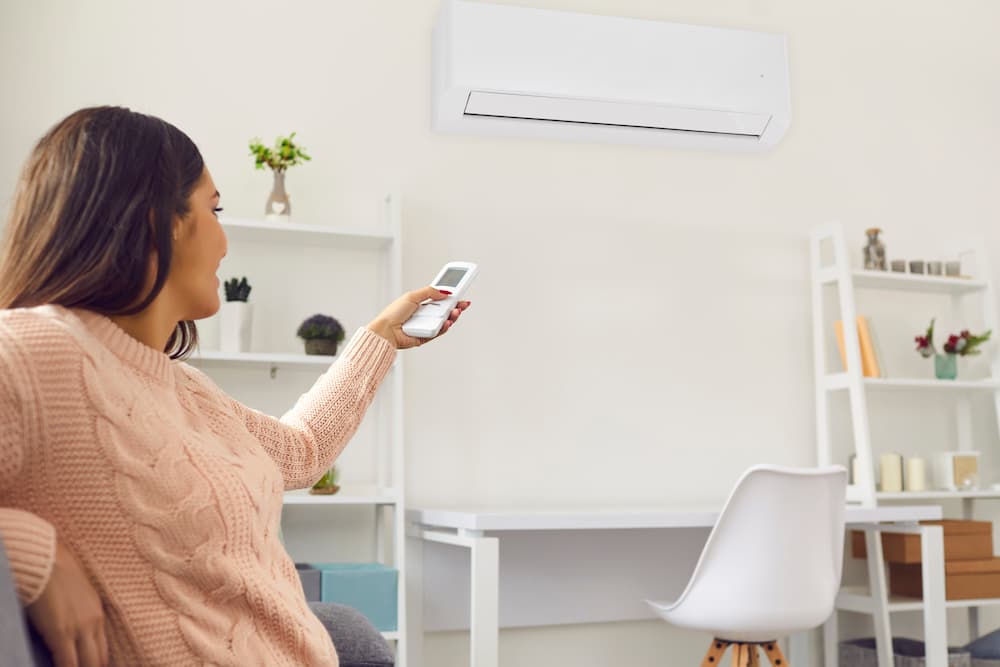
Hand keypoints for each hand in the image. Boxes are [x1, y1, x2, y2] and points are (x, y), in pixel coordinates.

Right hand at [26, 540, 107, 666]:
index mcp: (99, 614)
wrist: (49, 561)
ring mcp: (79, 629)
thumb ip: (83, 613)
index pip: (103, 650)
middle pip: (99, 660)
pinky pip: (67, 663)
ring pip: (87, 664)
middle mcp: (93, 623)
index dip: (98, 664)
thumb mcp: (81, 595)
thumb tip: (76, 627)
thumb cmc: (61, 574)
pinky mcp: (60, 633)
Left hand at [367, 286, 470, 348]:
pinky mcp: (425, 337)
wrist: (386, 330)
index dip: (450, 297)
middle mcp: (424, 315)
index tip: (460, 293)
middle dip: (456, 307)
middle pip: (445, 311)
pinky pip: (438, 332)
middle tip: (463, 304)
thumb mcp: (412, 296)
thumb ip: (429, 292)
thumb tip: (444, 291)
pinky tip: (447, 322)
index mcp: (421, 304)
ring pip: (444, 322)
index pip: (440, 299)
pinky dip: (444, 327)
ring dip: (452, 317)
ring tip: (456, 312)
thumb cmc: (393, 313)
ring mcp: (425, 326)